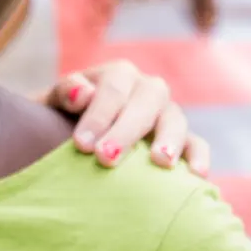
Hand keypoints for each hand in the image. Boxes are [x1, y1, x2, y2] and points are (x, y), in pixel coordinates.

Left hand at [47, 60, 209, 175]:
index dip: (98, 115)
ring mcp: (167, 114)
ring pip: (176, 119)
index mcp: (118, 75)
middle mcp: (147, 89)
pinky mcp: (181, 141)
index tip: (82, 144)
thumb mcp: (51, 103)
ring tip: (160, 162)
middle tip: (106, 158)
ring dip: (169, 139)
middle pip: (147, 101)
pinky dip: (199, 156)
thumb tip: (82, 94)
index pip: (113, 88)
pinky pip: (196, 144)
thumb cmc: (60, 120)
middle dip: (127, 130)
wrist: (69, 135)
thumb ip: (63, 92)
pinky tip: (196, 176)